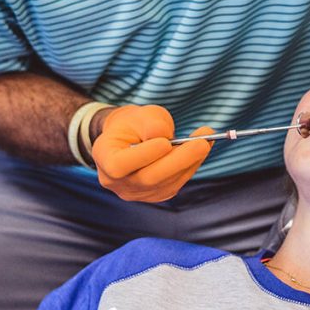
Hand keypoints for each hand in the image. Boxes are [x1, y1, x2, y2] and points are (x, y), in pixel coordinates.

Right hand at [91, 105, 213, 202]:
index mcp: (104, 158)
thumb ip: (151, 124)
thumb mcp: (140, 114)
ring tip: (206, 139)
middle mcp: (116, 182)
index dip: (144, 155)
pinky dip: (191, 166)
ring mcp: (136, 192)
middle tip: (202, 143)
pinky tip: (201, 149)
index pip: (120, 165)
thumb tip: (164, 137)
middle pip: (148, 178)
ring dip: (190, 162)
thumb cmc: (134, 124)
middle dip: (178, 160)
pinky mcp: (156, 195)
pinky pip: (175, 183)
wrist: (131, 137)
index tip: (166, 142)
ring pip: (166, 183)